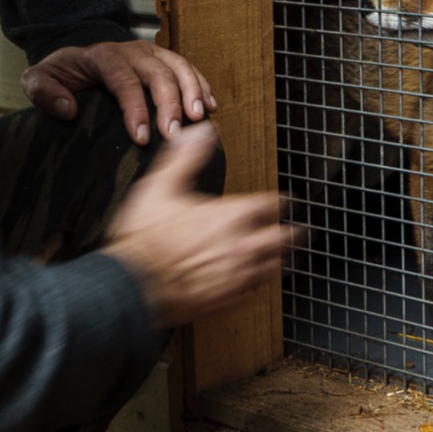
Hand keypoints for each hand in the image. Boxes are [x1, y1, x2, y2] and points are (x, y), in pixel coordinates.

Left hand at [23, 41, 218, 143]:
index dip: (135, 108)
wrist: (76, 59)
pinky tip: (210, 107)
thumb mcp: (37, 79)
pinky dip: (202, 86)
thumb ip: (43, 90)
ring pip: (179, 67)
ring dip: (193, 92)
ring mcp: (152, 54)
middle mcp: (132, 51)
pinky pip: (188, 70)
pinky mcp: (164, 61)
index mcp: (103, 56)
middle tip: (175, 134)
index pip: (123, 80)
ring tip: (199, 118)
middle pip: (158, 73)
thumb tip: (66, 107)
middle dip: (170, 103)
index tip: (141, 137)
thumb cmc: (61, 75)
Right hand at [102, 122, 301, 326]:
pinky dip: (261, 281)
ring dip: (283, 258)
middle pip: (286, 238)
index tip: (290, 201)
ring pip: (277, 266)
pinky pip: (257, 290)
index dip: (285, 201)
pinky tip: (257, 279)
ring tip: (287, 255)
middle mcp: (242, 245)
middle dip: (295, 232)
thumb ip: (186, 157)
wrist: (132, 285)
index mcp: (231, 215)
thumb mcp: (160, 187)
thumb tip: (202, 132)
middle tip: (300, 230)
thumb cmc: (143, 240)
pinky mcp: (230, 299)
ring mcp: (239, 275)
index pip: (274, 204)